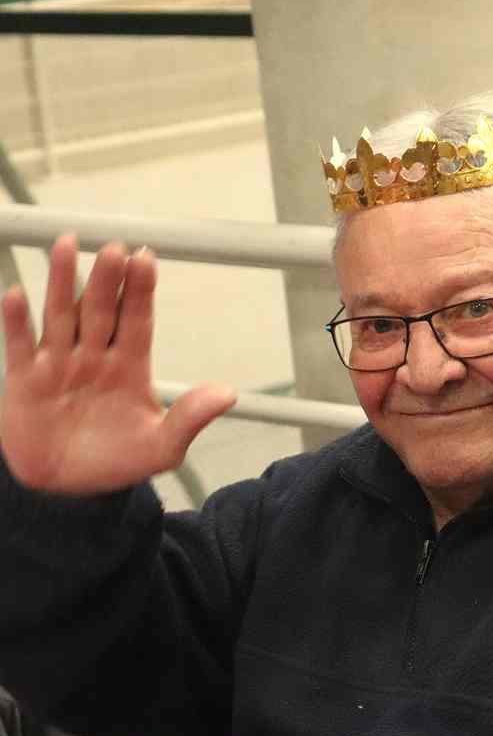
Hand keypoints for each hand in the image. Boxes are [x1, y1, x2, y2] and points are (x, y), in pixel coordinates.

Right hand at [0, 234, 236, 493]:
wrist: (69, 490)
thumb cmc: (118, 461)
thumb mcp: (161, 448)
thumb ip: (190, 419)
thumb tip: (228, 393)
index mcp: (129, 366)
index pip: (136, 321)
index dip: (140, 291)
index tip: (145, 258)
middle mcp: (93, 356)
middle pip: (99, 310)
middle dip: (106, 279)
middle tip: (114, 248)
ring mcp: (58, 364)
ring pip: (60, 314)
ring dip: (61, 281)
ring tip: (67, 246)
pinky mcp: (25, 380)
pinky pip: (20, 345)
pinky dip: (16, 321)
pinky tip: (16, 295)